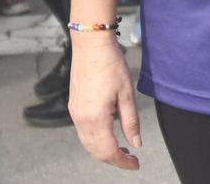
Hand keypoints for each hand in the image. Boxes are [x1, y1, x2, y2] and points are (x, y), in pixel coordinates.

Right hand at [72, 36, 142, 168]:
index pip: (109, 151)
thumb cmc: (111, 65)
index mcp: (96, 118)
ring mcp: (74, 113)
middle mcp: (81, 119)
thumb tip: (136, 144)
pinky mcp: (73, 106)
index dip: (123, 162)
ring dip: (103, 151)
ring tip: (122, 148)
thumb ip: (131, 122)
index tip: (136, 164)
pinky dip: (95, 140)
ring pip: (87, 144)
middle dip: (113, 159)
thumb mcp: (127, 94)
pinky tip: (109, 134)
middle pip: (96, 151)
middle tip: (131, 159)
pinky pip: (83, 132)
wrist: (90, 44)